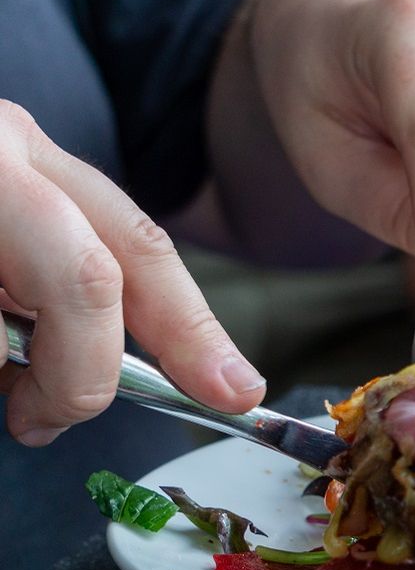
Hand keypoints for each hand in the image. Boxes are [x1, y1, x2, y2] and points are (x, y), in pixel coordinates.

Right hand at [0, 101, 264, 445]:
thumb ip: (44, 290)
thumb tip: (70, 396)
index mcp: (21, 152)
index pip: (140, 246)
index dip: (196, 328)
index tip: (236, 392)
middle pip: (91, 279)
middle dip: (87, 373)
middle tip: (50, 417)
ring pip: (3, 331)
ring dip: (9, 374)